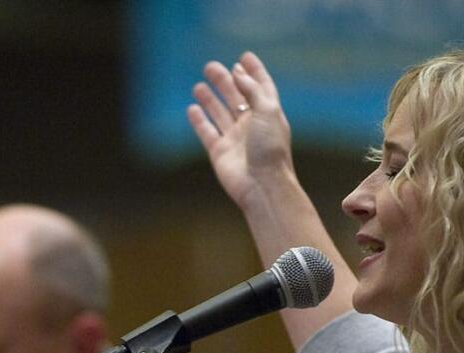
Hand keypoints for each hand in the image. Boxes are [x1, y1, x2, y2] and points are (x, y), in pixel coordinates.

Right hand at [187, 51, 295, 210]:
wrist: (262, 185)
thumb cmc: (270, 149)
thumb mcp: (267, 111)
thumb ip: (252, 89)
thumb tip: (237, 72)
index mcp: (267, 113)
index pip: (260, 87)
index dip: (253, 71)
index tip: (244, 56)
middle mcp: (251, 124)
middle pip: (236, 97)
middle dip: (225, 81)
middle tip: (211, 67)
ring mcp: (235, 139)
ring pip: (219, 113)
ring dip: (210, 99)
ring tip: (199, 85)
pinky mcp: (220, 152)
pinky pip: (207, 132)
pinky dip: (199, 121)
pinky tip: (192, 108)